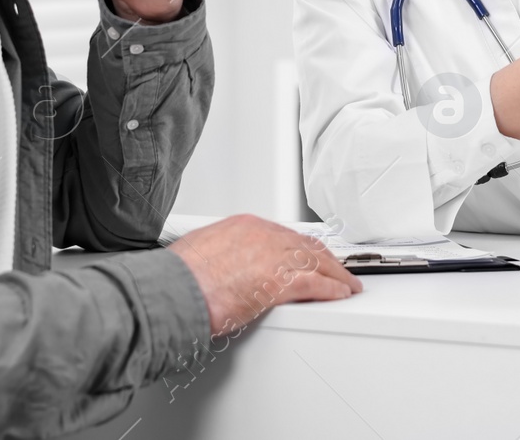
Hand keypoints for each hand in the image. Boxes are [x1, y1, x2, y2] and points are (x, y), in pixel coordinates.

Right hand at [167, 214, 362, 337]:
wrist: (173, 291)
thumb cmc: (180, 278)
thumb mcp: (202, 251)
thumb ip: (222, 254)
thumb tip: (223, 266)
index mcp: (244, 226)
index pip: (285, 234)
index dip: (303, 246)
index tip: (311, 255)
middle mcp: (262, 235)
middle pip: (306, 245)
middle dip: (326, 258)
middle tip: (338, 269)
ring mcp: (273, 257)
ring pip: (317, 262)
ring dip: (336, 274)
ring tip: (346, 284)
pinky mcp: (278, 282)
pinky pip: (316, 284)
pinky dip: (332, 289)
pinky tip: (339, 294)